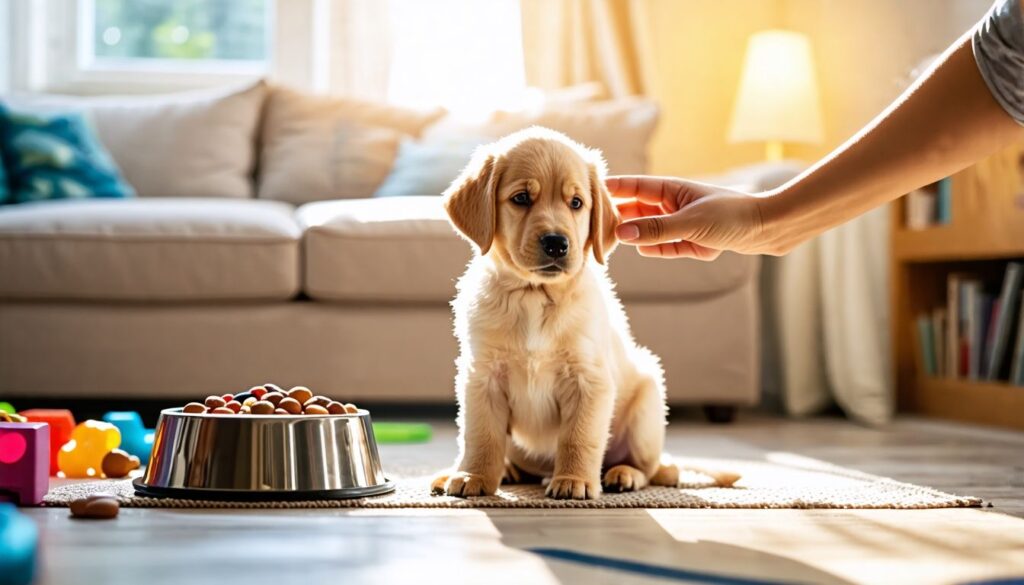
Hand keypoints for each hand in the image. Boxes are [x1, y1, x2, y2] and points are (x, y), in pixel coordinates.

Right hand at [607, 176, 769, 260]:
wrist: (769, 228)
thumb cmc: (734, 216)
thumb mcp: (692, 223)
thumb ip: (656, 229)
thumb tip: (621, 233)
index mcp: (672, 189)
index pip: (632, 187)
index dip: (610, 189)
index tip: (586, 192)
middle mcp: (674, 204)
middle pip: (636, 210)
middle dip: (616, 218)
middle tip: (592, 228)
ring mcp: (682, 223)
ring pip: (648, 230)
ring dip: (635, 236)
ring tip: (611, 243)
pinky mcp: (693, 241)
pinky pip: (666, 247)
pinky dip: (658, 249)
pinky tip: (647, 250)